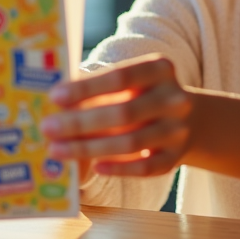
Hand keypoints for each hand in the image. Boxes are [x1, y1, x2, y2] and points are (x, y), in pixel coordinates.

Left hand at [40, 55, 192, 177]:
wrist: (191, 120)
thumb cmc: (144, 96)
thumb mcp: (132, 83)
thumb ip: (100, 88)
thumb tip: (56, 103)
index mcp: (160, 69)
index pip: (120, 77)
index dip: (86, 88)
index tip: (54, 97)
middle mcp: (174, 98)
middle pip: (124, 113)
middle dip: (81, 122)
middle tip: (48, 128)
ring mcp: (178, 130)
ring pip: (131, 142)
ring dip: (90, 148)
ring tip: (57, 150)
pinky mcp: (176, 157)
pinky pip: (145, 167)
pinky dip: (119, 168)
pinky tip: (95, 167)